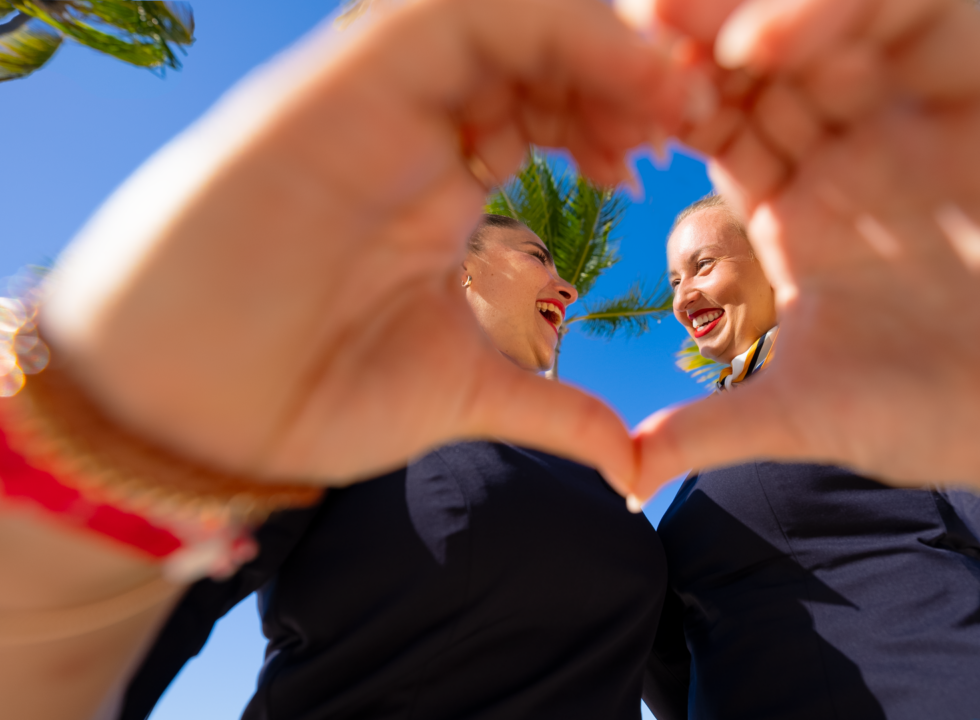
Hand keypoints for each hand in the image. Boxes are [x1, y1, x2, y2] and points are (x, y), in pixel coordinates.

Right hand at [39, 0, 688, 485]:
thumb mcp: (457, 392)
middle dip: (621, 66)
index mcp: (439, 180)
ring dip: (595, 37)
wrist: (183, 416)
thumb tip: (630, 467)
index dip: (616, 112)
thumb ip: (551, 409)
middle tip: (688, 112)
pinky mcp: (338, 88)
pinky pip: (447, 15)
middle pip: (532, 47)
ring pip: (499, 12)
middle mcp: (411, 126)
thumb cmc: (300, 398)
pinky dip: (544, 25)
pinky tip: (616, 73)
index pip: (541, 104)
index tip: (675, 153)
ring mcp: (373, 101)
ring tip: (665, 93)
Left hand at [630, 0, 979, 497]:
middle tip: (622, 30)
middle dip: (686, 38)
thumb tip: (625, 474)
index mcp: (798, 204)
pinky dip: (842, 8)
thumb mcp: (821, 415)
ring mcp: (919, 107)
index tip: (591, 104)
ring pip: (826, 15)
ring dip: (749, 13)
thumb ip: (724, 429)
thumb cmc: (958, 413)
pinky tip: (770, 39)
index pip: (713, 123)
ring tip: (678, 24)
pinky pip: (917, 11)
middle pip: (755, 55)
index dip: (655, 106)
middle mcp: (851, 143)